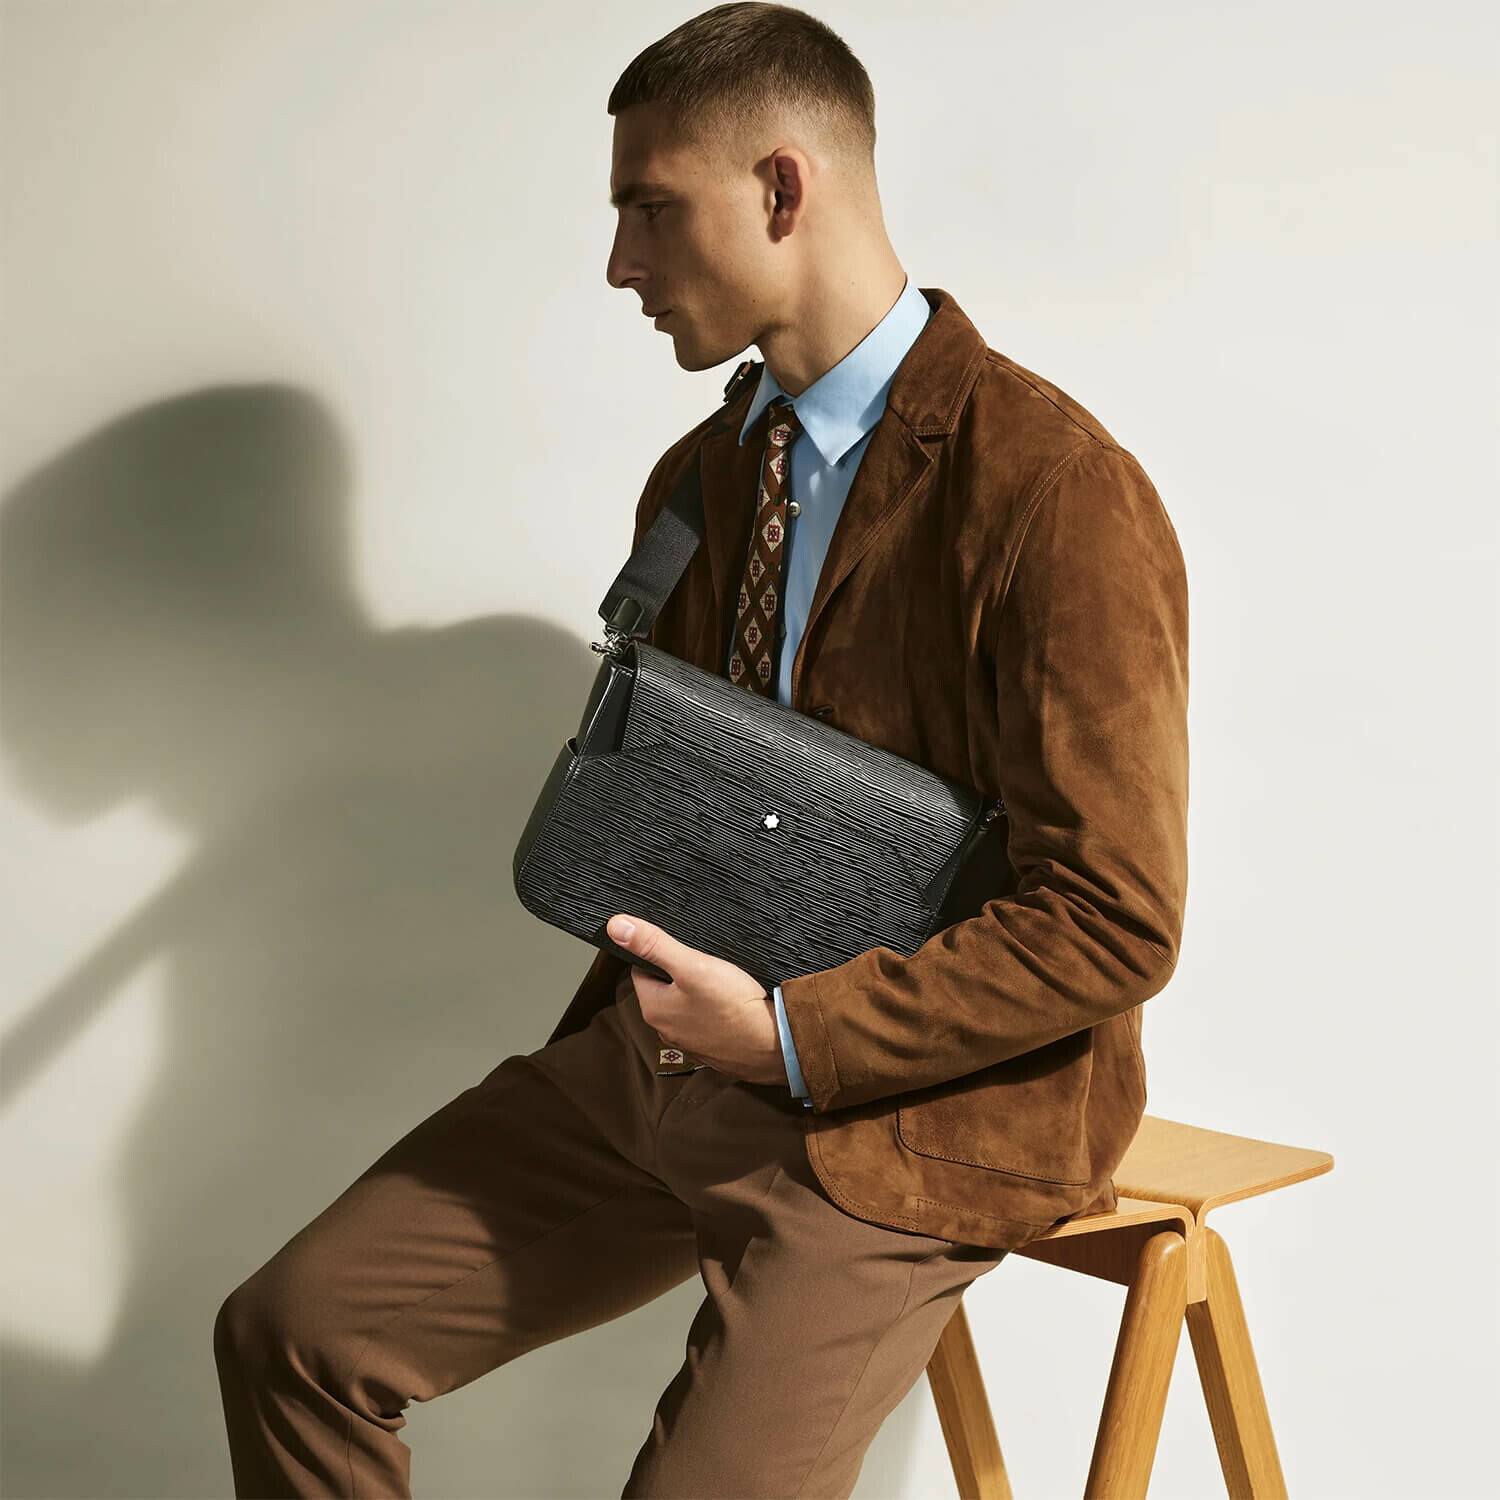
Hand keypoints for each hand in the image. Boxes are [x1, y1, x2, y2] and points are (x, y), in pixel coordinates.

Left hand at [607, 913, 785, 1086]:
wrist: (773, 1046)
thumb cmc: (733, 1007)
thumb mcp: (692, 965)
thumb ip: (654, 944)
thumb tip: (616, 926)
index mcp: (654, 1009)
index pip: (642, 970)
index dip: (660, 953)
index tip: (681, 949)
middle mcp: (666, 1029)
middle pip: (665, 988)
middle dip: (682, 973)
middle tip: (706, 966)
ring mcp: (690, 1041)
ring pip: (687, 1005)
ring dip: (699, 993)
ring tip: (721, 984)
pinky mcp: (713, 1047)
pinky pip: (707, 1021)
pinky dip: (716, 1011)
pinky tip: (732, 1004)